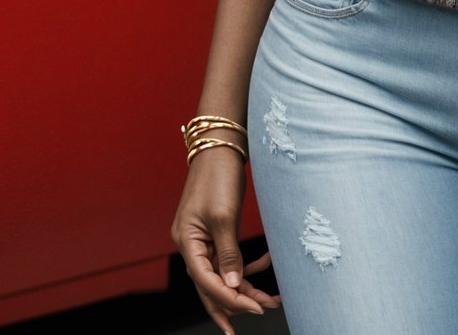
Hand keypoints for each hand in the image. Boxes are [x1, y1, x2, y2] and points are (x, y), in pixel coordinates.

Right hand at [171, 147, 282, 334]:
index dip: (230, 298)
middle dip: (236, 302)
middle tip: (261, 313)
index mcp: (186, 243)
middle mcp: (192, 245)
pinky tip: (266, 262)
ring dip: (245, 287)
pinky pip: (229, 258)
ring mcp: (203, 238)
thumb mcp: (224, 216)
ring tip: (270, 298)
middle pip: (211, 285)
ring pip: (223, 274)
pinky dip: (246, 265)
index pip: (206, 282)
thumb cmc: (218, 175)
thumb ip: (228, 253)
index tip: (254, 309)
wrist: (221, 144)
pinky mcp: (216, 231)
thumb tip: (233, 286)